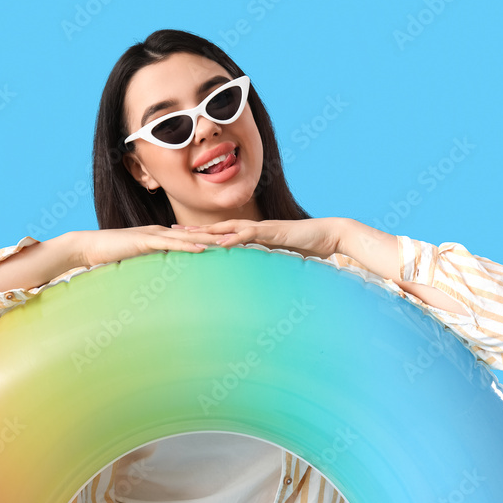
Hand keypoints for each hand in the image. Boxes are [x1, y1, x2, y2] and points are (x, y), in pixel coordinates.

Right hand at [72, 225, 227, 267]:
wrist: (91, 247)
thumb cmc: (112, 255)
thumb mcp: (138, 260)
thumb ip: (152, 263)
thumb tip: (165, 274)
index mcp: (161, 236)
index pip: (192, 235)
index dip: (212, 237)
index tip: (232, 239)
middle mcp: (161, 232)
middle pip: (196, 232)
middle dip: (219, 234)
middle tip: (242, 236)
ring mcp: (154, 235)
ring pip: (188, 236)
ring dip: (210, 238)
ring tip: (231, 241)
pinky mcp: (146, 242)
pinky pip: (172, 244)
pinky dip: (189, 245)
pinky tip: (204, 248)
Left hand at [170, 218, 342, 259]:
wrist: (330, 235)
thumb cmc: (308, 246)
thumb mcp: (281, 258)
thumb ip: (268, 263)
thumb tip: (258, 275)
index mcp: (255, 233)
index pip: (224, 232)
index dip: (204, 233)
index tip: (184, 236)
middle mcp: (255, 227)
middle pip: (219, 227)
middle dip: (196, 228)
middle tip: (172, 230)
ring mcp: (263, 228)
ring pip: (229, 227)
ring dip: (208, 231)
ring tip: (187, 233)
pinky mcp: (273, 232)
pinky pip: (249, 234)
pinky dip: (233, 238)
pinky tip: (219, 243)